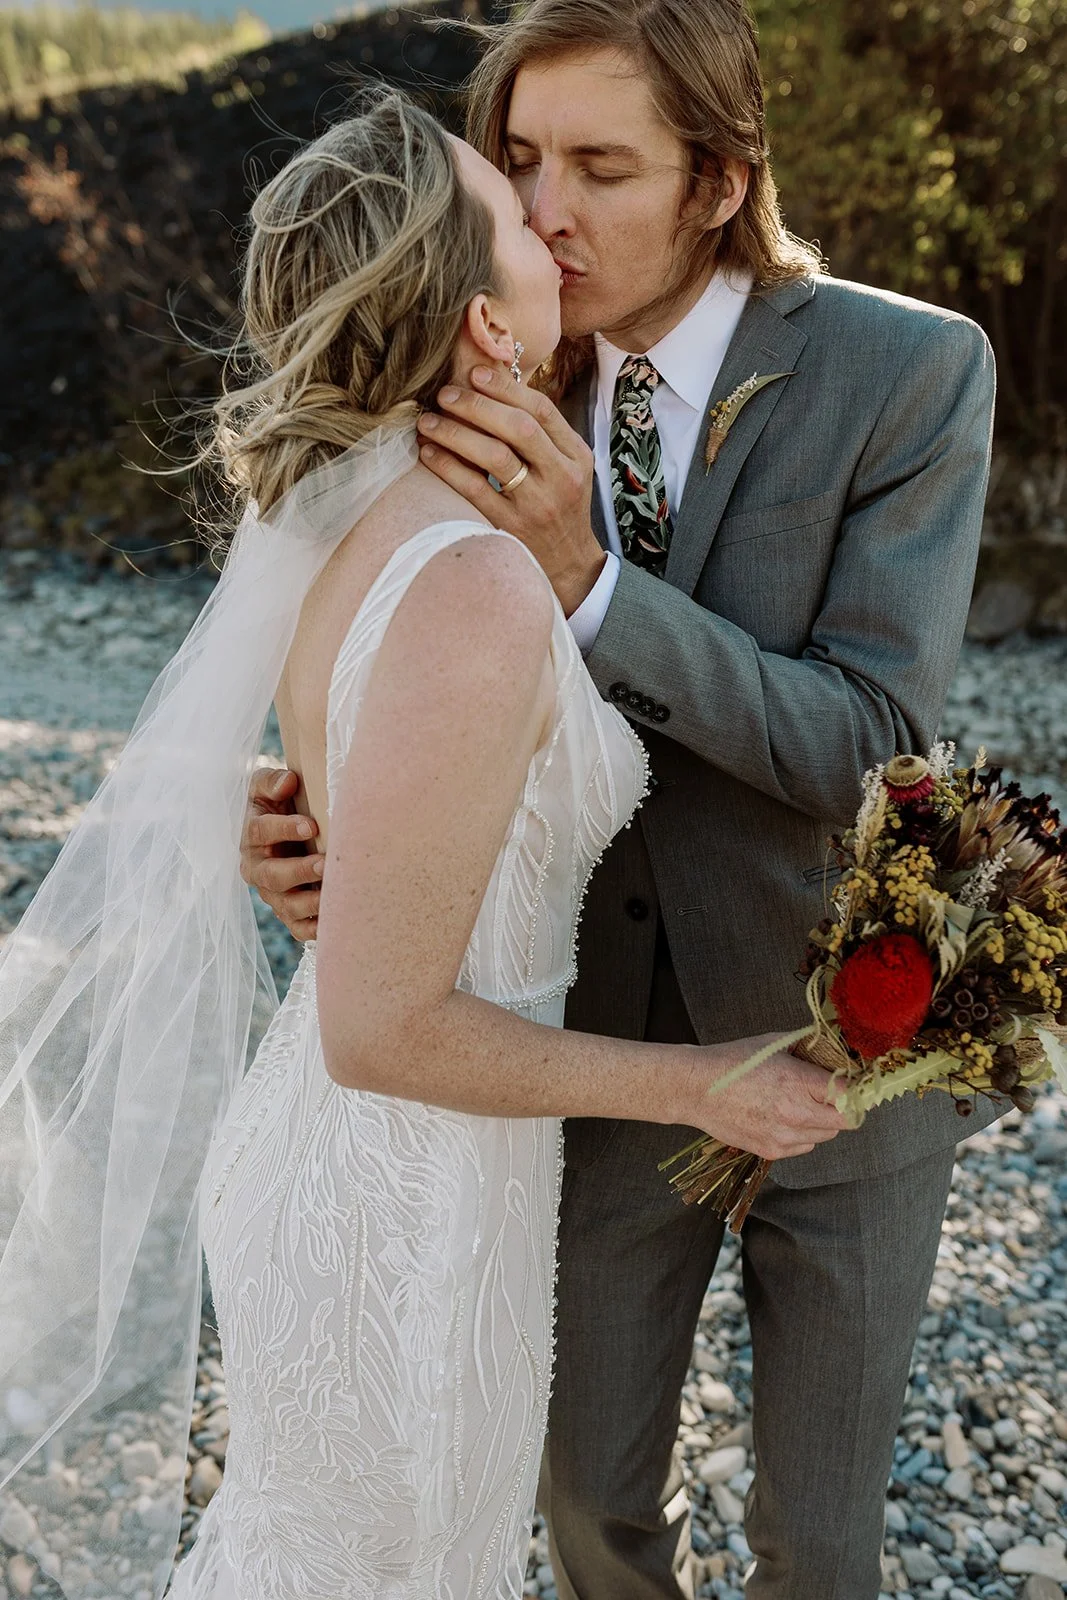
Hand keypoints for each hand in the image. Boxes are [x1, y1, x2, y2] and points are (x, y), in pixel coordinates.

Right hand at [240, 768, 323, 941]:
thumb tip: (288, 782)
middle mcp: (258, 868)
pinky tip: (333, 921)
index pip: (259, 832)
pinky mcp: (288, 912)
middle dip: (298, 871)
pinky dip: (313, 929)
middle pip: (272, 874)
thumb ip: (272, 781)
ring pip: (286, 904)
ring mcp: (272, 894)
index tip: (310, 825)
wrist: (283, 831)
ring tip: (334, 892)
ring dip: (310, 902)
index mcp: (251, 835)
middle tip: (324, 863)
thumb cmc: (277, 805)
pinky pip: (297, 927)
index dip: (283, 829)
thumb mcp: (266, 787)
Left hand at [416, 367, 606, 615]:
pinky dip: (448, 467)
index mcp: (576, 456)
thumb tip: (494, 390)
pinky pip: (474, 489)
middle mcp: (560, 477)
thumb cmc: (560, 508)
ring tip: (428, 421)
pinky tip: (429, 453)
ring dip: (456, 433)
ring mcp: (537, 504)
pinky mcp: (512, 527)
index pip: (541, 410)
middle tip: (444, 395)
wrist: (570, 566)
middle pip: (518, 428)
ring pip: (494, 457)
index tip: (474, 374)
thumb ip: (541, 435)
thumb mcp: (566, 468)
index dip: (505, 388)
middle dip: (477, 406)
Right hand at [682, 1034, 849, 1160]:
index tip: (852, 1084)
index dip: (854, 1089)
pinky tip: (785, 1117)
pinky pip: (805, 1147)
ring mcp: (783, 1137)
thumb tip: (834, 1051)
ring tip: (800, 1104)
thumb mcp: (774, 1043)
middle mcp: (795, 1115)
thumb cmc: (731, 1062)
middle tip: (830, 1094)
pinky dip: (803, 1135)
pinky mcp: (772, 1151)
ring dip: (822, 1121)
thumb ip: (808, 1048)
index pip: (849, 1096)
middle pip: (844, 1122)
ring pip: (826, 1136)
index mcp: (797, 1083)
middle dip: (841, 1107)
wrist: (696, 1089)